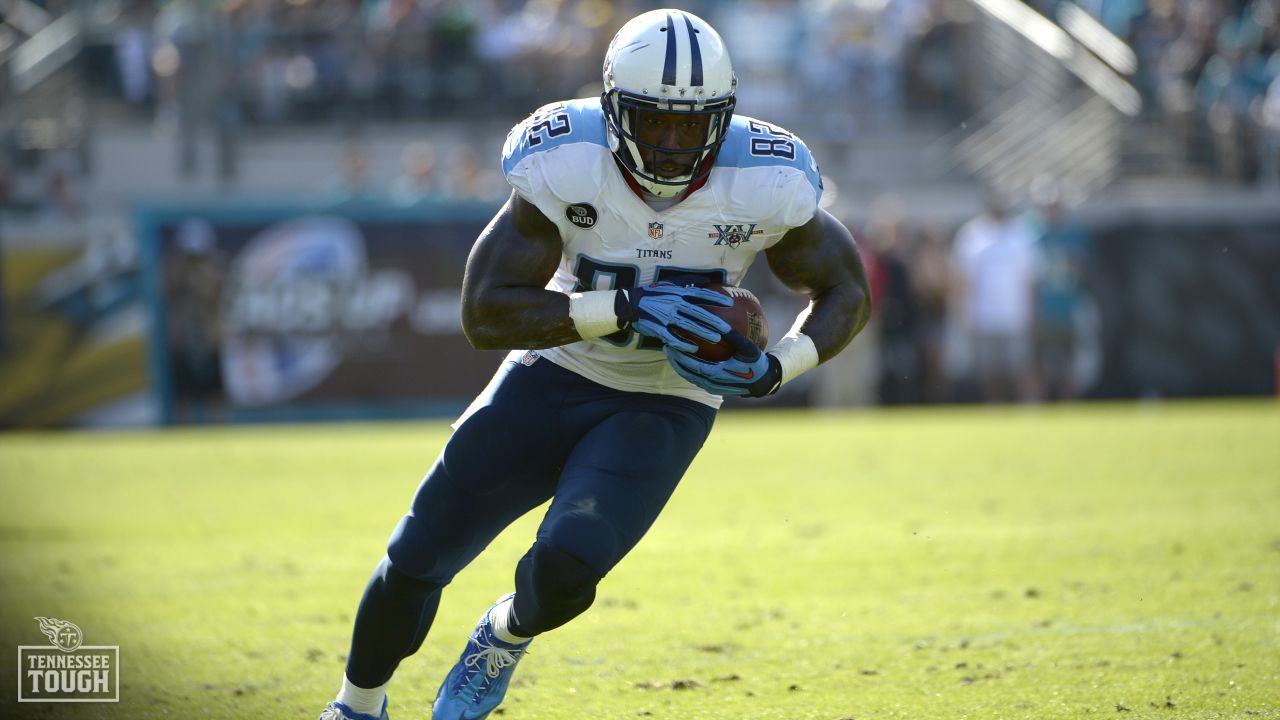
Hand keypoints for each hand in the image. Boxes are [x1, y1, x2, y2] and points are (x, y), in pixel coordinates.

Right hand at [616, 283, 731, 352]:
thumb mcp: (669, 285)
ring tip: (716, 338)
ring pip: (687, 325)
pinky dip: (683, 343)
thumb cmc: (653, 294)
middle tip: (727, 328)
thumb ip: (685, 285)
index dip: (715, 298)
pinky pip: (672, 337)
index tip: (729, 303)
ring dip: (702, 332)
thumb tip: (704, 280)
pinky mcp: (657, 328)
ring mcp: (665, 316)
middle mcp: (673, 303)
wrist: (630, 303)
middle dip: (713, 320)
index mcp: (677, 293)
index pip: (700, 294)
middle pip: (697, 312)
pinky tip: (694, 349)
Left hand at [664, 331, 782, 396]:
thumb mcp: (747, 348)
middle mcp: (712, 384)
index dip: (681, 356)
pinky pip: (695, 378)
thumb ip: (733, 336)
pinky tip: (682, 356)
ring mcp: (711, 387)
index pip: (694, 366)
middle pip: (687, 373)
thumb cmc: (756, 363)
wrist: (762, 382)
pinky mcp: (712, 388)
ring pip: (689, 377)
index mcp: (719, 375)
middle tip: (666, 346)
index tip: (672, 344)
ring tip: (670, 352)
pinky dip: (687, 368)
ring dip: (679, 365)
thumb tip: (720, 322)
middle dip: (675, 360)